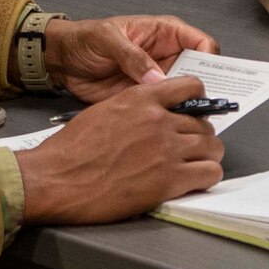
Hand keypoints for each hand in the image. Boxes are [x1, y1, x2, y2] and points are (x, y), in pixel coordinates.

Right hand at [16, 76, 224, 223]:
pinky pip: (210, 173)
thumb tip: (152, 116)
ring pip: (213, 147)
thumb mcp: (103, 112)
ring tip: (193, 165)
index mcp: (141, 99)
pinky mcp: (169, 180)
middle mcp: (159, 120)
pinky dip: (205, 177)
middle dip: (200, 135)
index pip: (190, 87)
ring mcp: (167, 150)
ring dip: (206, 156)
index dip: (198, 101)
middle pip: (204, 122)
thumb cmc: (70, 150)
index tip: (196, 113)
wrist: (56, 179)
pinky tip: (192, 181)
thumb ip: (134, 109)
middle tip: (189, 147)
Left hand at [43, 15, 219, 103]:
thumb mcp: (108, 39)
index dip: (210, 60)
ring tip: (189, 119)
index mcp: (165, 34)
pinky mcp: (147, 99)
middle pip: (200, 72)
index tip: (206, 78)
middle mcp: (167, 57)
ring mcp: (158, 80)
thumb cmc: (85, 39)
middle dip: (204, 88)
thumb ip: (132, 56)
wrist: (63, 61)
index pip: (202, 44)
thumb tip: (155, 76)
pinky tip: (170, 126)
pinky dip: (171, 119)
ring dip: (189, 106)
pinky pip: (166, 110)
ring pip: (186, 95)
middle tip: (204, 104)